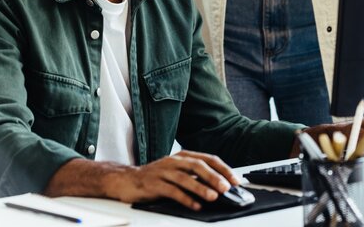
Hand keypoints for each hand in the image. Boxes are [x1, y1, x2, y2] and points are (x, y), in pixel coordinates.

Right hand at [107, 150, 238, 209]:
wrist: (128, 180)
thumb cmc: (156, 177)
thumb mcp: (177, 173)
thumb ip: (195, 177)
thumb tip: (220, 186)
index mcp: (182, 156)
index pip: (207, 158)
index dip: (223, 169)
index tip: (235, 180)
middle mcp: (173, 161)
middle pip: (197, 165)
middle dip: (214, 176)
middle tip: (226, 187)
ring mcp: (163, 171)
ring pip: (185, 177)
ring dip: (200, 187)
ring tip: (213, 197)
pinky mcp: (153, 184)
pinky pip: (171, 191)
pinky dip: (185, 199)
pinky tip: (194, 206)